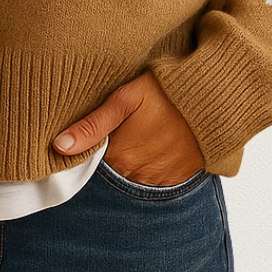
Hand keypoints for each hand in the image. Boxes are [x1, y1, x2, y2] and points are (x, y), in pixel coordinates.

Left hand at [52, 70, 203, 186]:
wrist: (212, 99)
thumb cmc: (165, 92)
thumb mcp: (125, 98)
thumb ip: (92, 125)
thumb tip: (59, 146)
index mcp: (120, 155)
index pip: (92, 162)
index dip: (89, 149)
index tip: (92, 136)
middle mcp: (138, 173)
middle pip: (112, 170)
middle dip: (110, 155)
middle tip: (120, 131)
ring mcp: (159, 179)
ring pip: (133, 175)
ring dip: (131, 161)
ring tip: (137, 136)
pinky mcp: (178, 178)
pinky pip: (155, 180)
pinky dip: (150, 165)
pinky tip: (153, 145)